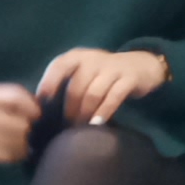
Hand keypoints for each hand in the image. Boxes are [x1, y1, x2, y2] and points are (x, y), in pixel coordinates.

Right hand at [0, 80, 42, 165]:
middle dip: (28, 129)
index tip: (38, 115)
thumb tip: (38, 113)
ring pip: (12, 143)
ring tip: (28, 142)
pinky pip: (4, 157)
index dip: (32, 108)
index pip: (15, 98)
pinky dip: (16, 155)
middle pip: (17, 125)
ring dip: (25, 144)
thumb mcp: (0, 95)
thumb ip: (20, 98)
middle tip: (33, 131)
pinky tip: (20, 152)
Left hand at [36, 47, 170, 126]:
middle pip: (76, 87)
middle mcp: (93, 59)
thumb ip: (68, 82)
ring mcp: (112, 68)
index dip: (49, 84)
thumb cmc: (105, 74)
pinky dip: (104, 112)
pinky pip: (113, 97)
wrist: (141, 66)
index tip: (42, 104)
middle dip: (70, 109)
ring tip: (82, 128)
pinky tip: (98, 124)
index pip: (59, 66)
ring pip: (93, 93)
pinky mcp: (129, 78)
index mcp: (78, 56)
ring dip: (85, 113)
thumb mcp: (85, 71)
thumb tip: (45, 107)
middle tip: (67, 126)